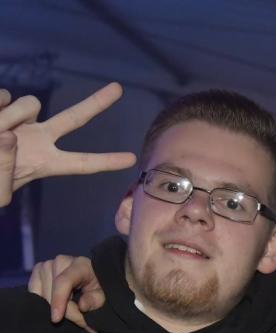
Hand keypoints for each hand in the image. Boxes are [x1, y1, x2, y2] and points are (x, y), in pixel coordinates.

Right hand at [0, 82, 135, 203]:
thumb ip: (4, 171)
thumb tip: (9, 136)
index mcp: (45, 162)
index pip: (82, 163)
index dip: (105, 161)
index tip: (132, 159)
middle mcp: (39, 137)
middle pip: (75, 118)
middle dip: (97, 103)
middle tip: (119, 88)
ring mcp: (21, 118)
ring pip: (29, 103)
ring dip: (10, 116)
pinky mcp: (2, 103)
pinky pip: (4, 95)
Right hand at [28, 255, 103, 332]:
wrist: (90, 279)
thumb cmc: (98, 288)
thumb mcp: (103, 296)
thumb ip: (95, 301)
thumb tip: (82, 306)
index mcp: (80, 265)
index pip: (63, 282)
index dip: (58, 301)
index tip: (56, 319)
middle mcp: (61, 261)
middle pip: (52, 290)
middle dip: (63, 310)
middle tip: (78, 320)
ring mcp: (47, 264)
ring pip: (41, 292)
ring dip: (52, 307)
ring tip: (69, 311)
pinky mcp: (37, 270)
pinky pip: (33, 291)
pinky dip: (41, 302)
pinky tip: (54, 306)